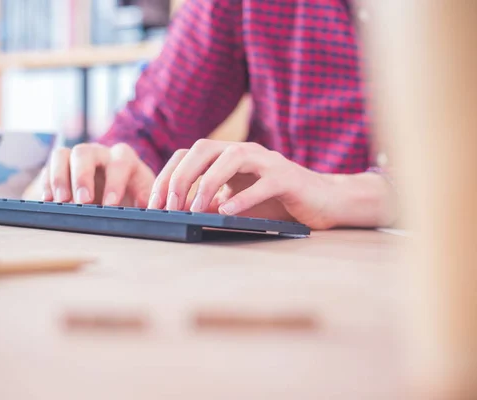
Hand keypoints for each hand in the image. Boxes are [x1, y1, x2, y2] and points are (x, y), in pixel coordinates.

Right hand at [41, 143, 154, 206]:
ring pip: (62, 155)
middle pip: (85, 152)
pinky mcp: (59, 168)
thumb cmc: (132, 198)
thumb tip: (149, 213)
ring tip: (61, 201)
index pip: (120, 161)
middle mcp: (99, 153)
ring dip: (59, 177)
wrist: (115, 198)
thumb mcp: (144, 199)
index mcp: (124, 159)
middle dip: (82, 177)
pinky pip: (48, 168)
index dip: (115, 181)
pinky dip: (47, 184)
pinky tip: (48, 201)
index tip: (111, 204)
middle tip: (83, 202)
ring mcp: (76, 158)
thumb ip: (147, 203)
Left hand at [147, 139, 335, 228]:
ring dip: (207, 184)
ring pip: (231, 159)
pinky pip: (262, 184)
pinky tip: (228, 212)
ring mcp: (267, 162)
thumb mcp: (235, 200)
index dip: (166, 176)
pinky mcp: (287, 178)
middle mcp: (244, 152)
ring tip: (196, 210)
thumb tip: (178, 212)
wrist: (322, 200)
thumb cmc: (276, 201)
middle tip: (169, 206)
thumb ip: (211, 201)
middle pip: (202, 149)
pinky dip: (243, 198)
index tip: (154, 204)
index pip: (187, 155)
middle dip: (180, 177)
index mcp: (227, 155)